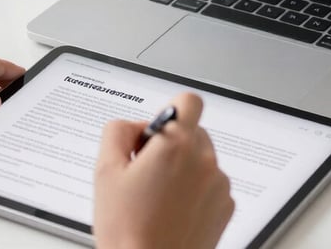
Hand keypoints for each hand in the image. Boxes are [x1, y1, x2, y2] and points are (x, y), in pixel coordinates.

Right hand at [93, 93, 234, 248]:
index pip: (188, 102)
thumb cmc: (127, 230)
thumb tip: (135, 126)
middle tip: (147, 170)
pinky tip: (172, 210)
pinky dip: (195, 191)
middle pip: (194, 131)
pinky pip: (211, 184)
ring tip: (157, 196)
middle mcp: (203, 160)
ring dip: (184, 168)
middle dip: (172, 143)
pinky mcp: (225, 206)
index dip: (171, 111)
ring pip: (202, 158)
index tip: (157, 130)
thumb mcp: (105, 171)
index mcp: (176, 145)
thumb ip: (117, 132)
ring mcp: (218, 184)